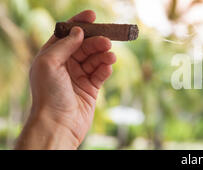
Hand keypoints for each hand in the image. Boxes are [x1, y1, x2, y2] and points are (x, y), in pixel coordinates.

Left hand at [15, 10, 116, 148]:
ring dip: (103, 54)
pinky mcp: (91, 88)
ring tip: (110, 55)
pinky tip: (109, 65)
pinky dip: (106, 67)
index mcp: (51, 56)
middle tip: (107, 40)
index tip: (92, 15)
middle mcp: (65, 65)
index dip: (79, 24)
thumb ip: (65, 45)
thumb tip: (78, 31)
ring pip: (95, 58)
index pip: (66, 34)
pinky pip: (101, 72)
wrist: (58, 123)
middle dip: (96, 41)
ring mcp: (79, 76)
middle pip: (84, 45)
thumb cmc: (48, 94)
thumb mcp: (49, 63)